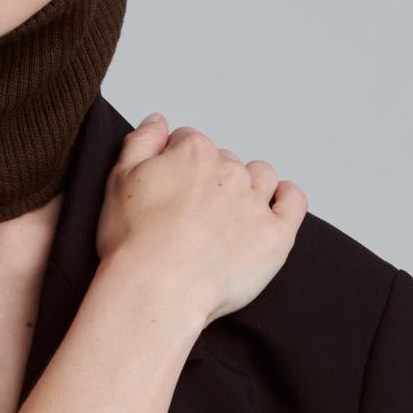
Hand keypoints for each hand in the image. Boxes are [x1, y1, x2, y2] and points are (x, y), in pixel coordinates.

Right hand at [94, 112, 307, 328]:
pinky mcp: (275, 235)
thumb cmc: (133, 243)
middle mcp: (229, 170)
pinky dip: (286, 198)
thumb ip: (142, 142)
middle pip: (226, 162)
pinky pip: (294, 201)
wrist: (155, 290)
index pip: (190, 142)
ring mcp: (255, 202)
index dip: (177, 164)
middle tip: (192, 214)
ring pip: (261, 177)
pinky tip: (273, 207)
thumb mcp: (119, 179)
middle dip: (211, 181)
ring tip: (228, 215)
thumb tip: (159, 121)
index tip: (170, 190)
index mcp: (193, 152)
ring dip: (248, 187)